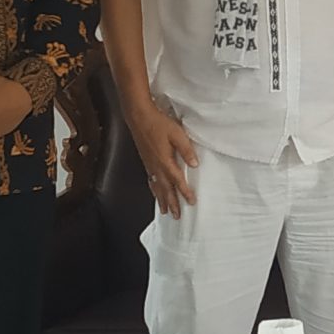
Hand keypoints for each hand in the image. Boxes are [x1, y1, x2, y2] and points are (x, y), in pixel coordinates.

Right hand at [125, 102, 200, 217]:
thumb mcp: (177, 134)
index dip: (185, 192)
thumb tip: (194, 164)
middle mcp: (156, 166)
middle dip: (171, 203)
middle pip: (165, 189)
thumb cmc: (158, 123)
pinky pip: (150, 180)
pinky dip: (153, 189)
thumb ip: (186, 149)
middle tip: (176, 216)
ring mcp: (149, 164)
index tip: (191, 202)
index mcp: (165, 161)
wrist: (139, 117)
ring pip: (156, 187)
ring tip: (165, 211)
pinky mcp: (145, 160)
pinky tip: (155, 191)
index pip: (177, 181)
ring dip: (161, 200)